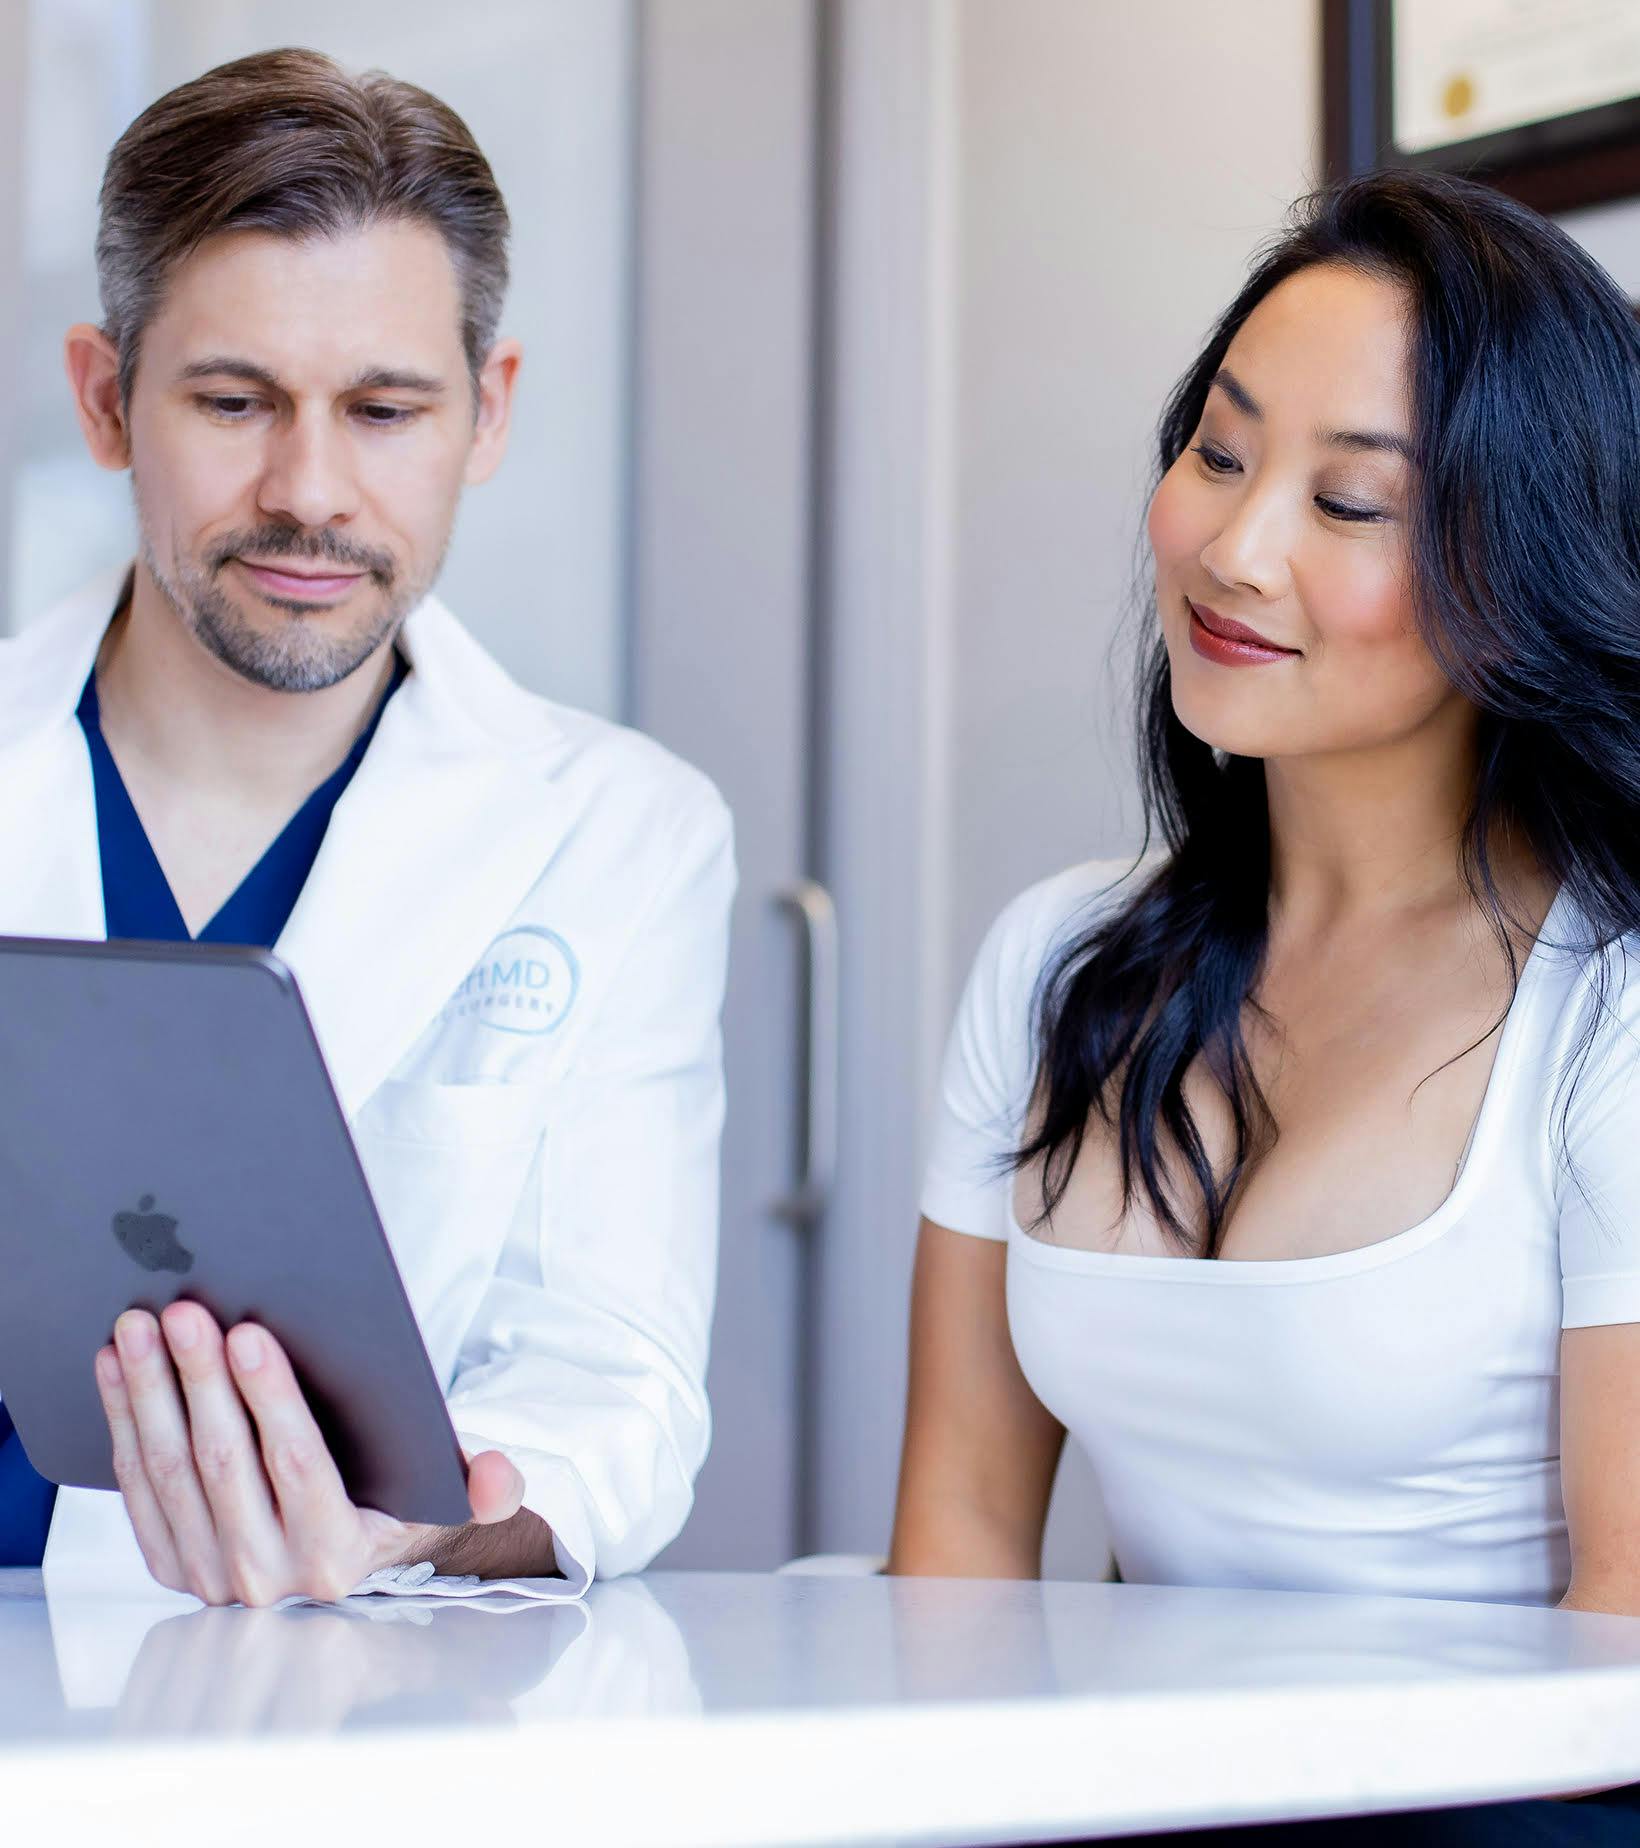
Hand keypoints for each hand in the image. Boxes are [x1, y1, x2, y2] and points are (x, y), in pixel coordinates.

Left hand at [95, 1303, 526, 1605]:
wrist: (350, 1566)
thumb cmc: (399, 1506)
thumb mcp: (448, 1497)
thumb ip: (488, 1489)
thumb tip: (501, 1476)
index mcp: (336, 1558)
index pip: (297, 1465)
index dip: (270, 1398)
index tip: (249, 1333)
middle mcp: (267, 1580)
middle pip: (221, 1463)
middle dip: (197, 1379)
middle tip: (183, 1311)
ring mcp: (209, 1578)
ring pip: (168, 1471)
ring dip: (147, 1392)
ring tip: (139, 1325)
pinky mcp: (171, 1566)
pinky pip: (136, 1487)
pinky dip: (121, 1422)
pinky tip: (114, 1368)